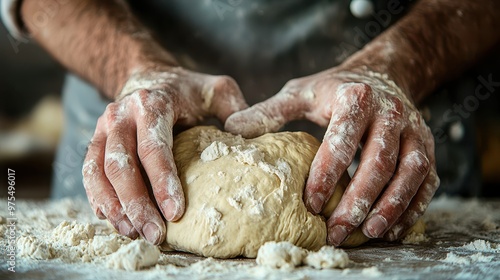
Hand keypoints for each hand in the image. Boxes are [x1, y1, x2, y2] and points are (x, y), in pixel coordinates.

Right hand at [82, 67, 247, 243]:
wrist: (147, 77)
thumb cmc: (187, 91)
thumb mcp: (217, 90)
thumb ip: (235, 108)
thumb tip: (247, 136)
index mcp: (151, 103)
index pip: (153, 146)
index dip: (163, 180)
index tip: (176, 212)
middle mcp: (121, 115)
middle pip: (121, 164)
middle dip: (137, 203)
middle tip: (155, 234)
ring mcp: (103, 129)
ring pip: (99, 172)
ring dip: (116, 206)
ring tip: (134, 232)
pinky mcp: (95, 143)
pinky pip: (89, 174)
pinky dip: (100, 199)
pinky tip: (116, 221)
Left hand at [225, 68, 438, 245]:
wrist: (382, 75)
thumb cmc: (334, 90)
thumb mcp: (300, 93)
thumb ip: (269, 112)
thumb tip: (231, 129)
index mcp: (355, 99)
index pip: (342, 139)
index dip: (326, 173)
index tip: (310, 203)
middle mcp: (390, 114)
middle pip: (379, 161)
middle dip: (358, 200)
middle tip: (336, 230)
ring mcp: (414, 132)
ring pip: (409, 173)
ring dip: (390, 206)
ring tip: (368, 234)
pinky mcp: (427, 148)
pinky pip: (426, 181)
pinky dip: (412, 207)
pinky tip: (391, 228)